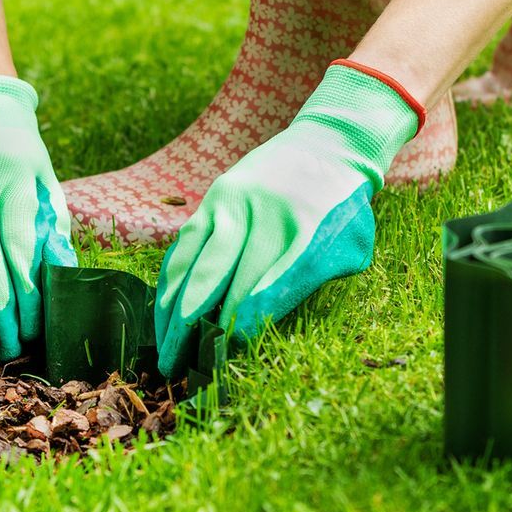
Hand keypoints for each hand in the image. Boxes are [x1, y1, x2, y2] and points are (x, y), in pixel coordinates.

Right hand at [153, 63, 420, 373]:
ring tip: (162, 351)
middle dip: (191, 328)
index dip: (240, 327)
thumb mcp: (350, 246)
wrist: (328, 143)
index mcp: (300, 231)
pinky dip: (170, 282)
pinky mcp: (213, 199)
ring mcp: (230, 204)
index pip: (261, 290)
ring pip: (189, 263)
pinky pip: (184, 246)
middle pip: (214, 279)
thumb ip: (309, 282)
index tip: (223, 358)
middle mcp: (258, 215)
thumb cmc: (344, 209)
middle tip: (176, 368)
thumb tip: (257, 325)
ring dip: (170, 311)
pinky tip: (163, 314)